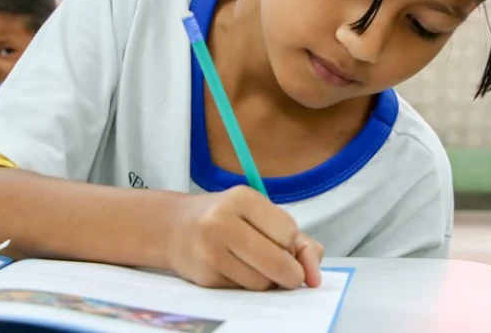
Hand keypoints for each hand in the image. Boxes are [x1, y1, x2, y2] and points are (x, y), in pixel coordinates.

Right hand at [166, 186, 323, 290]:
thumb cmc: (228, 219)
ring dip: (268, 281)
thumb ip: (300, 242)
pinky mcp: (204, 276)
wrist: (174, 227)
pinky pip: (243, 291)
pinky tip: (236, 271)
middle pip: (278, 261)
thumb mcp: (261, 216)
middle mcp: (222, 221)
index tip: (281, 242)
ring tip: (255, 266)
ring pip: (262, 282)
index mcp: (242, 198)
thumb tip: (316, 277)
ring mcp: (210, 250)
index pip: (288, 232)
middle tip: (287, 272)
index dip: (292, 244)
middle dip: (290, 273)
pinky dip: (248, 286)